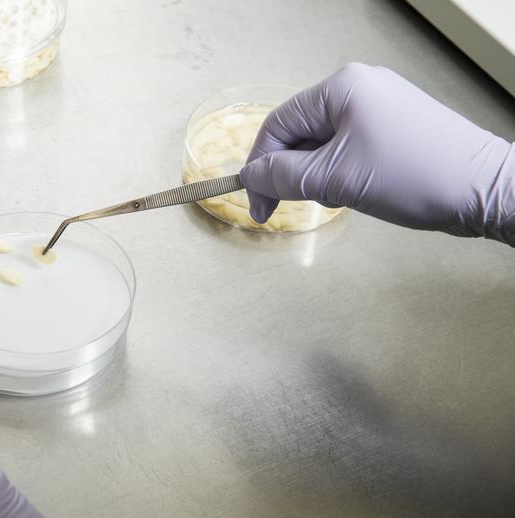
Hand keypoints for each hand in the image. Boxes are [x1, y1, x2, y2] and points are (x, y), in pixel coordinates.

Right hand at [240, 63, 514, 243]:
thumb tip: (251, 177)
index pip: (278, 124)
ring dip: (316, 176)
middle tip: (285, 209)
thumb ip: (283, 176)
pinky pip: (348, 148)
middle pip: (299, 133)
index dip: (260, 166)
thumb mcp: (335, 179)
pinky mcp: (395, 128)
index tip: (256, 205)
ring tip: (337, 198)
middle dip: (290, 173)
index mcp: (342, 88)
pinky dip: (339, 173)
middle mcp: (359, 88)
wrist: (487, 190)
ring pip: (322, 144)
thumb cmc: (414, 175)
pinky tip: (353, 192)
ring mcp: (380, 107)